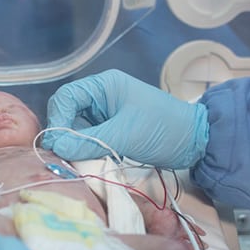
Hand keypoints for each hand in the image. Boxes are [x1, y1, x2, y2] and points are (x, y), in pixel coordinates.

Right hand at [42, 69, 209, 168]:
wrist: (196, 142)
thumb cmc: (163, 129)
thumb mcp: (125, 135)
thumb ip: (88, 141)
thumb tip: (54, 147)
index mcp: (104, 86)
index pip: (66, 97)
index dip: (58, 120)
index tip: (57, 144)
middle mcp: (101, 97)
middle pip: (67, 113)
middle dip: (64, 134)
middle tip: (64, 156)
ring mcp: (105, 115)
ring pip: (75, 129)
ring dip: (74, 146)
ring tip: (77, 162)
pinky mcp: (110, 131)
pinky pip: (88, 140)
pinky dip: (85, 151)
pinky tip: (87, 162)